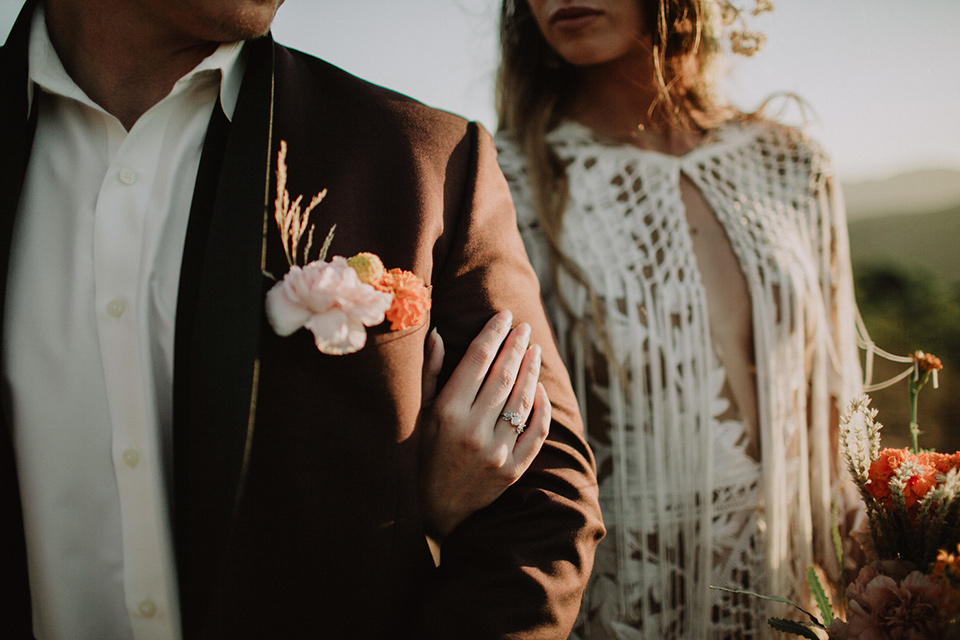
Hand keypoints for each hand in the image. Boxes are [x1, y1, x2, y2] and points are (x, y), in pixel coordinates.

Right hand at [419, 310, 550, 540]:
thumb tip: (437, 334)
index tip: (503, 316)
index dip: (493, 334)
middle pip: (504, 376)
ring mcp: (496, 452)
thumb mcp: (416, 414)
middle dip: (516, 347)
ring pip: (523, 400)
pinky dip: (541, 407)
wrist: (431, 509)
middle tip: (523, 328)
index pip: (477, 360)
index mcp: (447, 412)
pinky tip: (540, 389)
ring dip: (531, 371)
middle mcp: (473, 430)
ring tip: (533, 351)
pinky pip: (535, 432)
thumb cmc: (418, 454)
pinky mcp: (512, 470)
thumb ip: (428, 374)